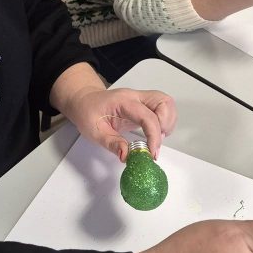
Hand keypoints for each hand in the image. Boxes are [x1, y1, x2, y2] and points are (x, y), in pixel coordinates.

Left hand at [50, 63, 175, 159]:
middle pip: (164, 102)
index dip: (154, 135)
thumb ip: (112, 143)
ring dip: (167, 122)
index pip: (147, 116)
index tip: (152, 153)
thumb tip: (127, 156)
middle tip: (156, 142)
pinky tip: (154, 134)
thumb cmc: (87, 112)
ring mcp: (141, 98)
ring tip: (156, 139)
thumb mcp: (94, 131)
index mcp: (123, 102)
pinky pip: (163, 108)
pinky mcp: (144, 104)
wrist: (84, 100)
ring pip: (166, 103)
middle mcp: (136, 97)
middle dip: (166, 124)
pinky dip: (165, 121)